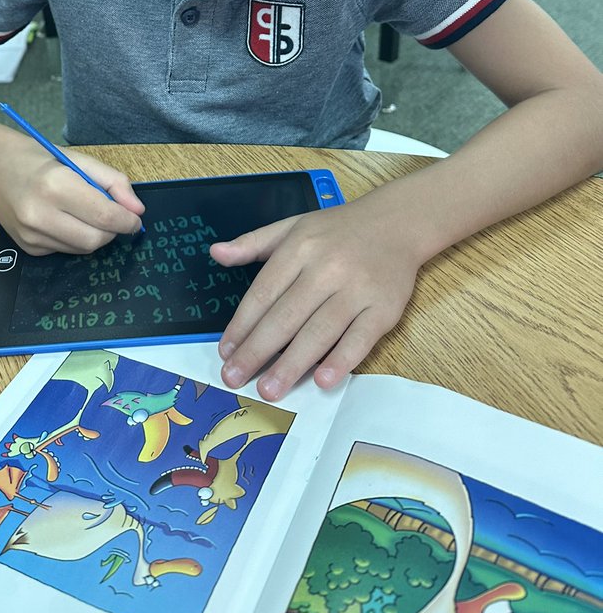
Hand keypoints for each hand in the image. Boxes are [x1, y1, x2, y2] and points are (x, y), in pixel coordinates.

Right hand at [0, 131, 144, 254]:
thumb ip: (113, 182)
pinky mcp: (28, 248)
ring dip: (95, 234)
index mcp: (55, 185)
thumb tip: (137, 210)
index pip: (104, 215)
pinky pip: (66, 250)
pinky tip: (63, 218)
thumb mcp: (79, 159)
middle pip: (96, 239)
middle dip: (112, 230)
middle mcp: (39, 215)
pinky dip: (75, 237)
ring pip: (83, 249)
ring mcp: (30, 235)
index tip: (135, 218)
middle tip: (113, 214)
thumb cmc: (37, 158)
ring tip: (83, 211)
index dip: (127, 220)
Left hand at [212, 202, 421, 400]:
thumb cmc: (337, 231)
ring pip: (319, 331)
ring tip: (269, 389)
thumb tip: (216, 253)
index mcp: (299, 247)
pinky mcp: (384, 308)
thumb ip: (252, 243)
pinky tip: (322, 380)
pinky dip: (341, 360)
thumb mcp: (291, 227)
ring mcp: (357, 289)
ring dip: (292, 364)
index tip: (226, 351)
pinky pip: (360, 338)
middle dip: (257, 351)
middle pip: (286, 316)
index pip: (263, 292)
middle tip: (235, 378)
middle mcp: (327, 268)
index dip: (242, 324)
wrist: (397, 223)